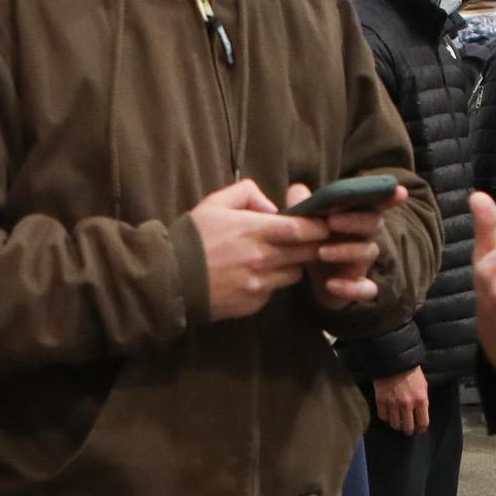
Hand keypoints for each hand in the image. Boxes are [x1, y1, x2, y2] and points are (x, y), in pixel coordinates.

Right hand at [187, 179, 324, 319]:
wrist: (169, 281)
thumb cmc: (192, 239)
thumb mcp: (214, 203)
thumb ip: (246, 193)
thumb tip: (271, 206)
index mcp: (255, 230)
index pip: (303, 229)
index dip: (319, 227)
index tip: (325, 224)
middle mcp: (263, 258)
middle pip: (307, 253)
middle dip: (314, 246)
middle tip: (314, 241)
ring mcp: (260, 283)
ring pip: (294, 273)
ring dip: (293, 265)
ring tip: (279, 258)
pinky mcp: (255, 303)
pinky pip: (274, 290)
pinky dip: (272, 282)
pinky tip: (256, 275)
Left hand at [284, 179, 397, 310]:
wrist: (304, 277)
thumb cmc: (311, 240)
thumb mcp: (303, 222)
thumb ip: (302, 205)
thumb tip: (297, 188)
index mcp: (354, 217)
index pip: (374, 203)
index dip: (388, 197)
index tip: (399, 191)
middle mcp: (364, 238)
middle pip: (373, 224)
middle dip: (355, 221)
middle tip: (331, 221)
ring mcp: (362, 263)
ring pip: (368, 252)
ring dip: (346, 251)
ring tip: (321, 252)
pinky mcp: (357, 287)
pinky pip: (366, 289)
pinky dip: (351, 288)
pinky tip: (332, 285)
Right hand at [373, 367, 430, 433]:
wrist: (394, 361)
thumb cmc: (412, 372)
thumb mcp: (423, 386)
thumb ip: (422, 401)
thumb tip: (420, 414)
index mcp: (421, 400)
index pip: (423, 423)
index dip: (421, 429)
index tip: (419, 429)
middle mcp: (407, 405)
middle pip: (408, 427)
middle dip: (408, 430)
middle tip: (407, 428)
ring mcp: (393, 404)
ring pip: (395, 424)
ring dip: (397, 425)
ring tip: (397, 421)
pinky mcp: (381, 401)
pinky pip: (383, 416)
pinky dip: (386, 417)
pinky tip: (388, 413)